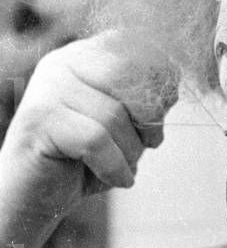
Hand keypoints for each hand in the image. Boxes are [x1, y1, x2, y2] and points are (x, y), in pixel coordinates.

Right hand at [0, 30, 177, 247]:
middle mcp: (63, 63)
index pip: (136, 46)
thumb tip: (171, 80)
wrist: (33, 200)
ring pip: (115, 115)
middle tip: (146, 144)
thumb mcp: (124, 125)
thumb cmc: (84, 162)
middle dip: (149, 119)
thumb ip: (145, 98)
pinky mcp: (38, 120)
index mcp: (85, 56)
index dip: (160, 80)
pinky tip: (112, 178)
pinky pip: (97, 141)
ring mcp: (46, 89)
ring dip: (131, 153)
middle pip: (131, 78)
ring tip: (120, 166)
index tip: (160, 114)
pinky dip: (114, 168)